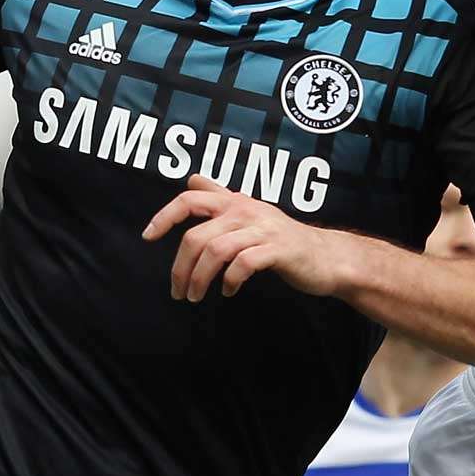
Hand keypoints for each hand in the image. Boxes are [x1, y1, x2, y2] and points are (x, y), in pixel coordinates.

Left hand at [142, 175, 349, 300]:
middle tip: (177, 292)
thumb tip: (192, 179)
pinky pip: (242, 265)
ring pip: (215, 252)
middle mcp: (245, 210)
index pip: (189, 199)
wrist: (326, 256)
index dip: (164, 216)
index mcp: (234, 201)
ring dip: (199, 279)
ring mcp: (262, 229)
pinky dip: (229, 281)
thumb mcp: (250, 211)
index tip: (148, 237)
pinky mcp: (276, 249)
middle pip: (196, 236)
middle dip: (180, 268)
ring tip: (194, 296)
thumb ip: (221, 195)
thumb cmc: (282, 237)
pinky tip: (228, 291)